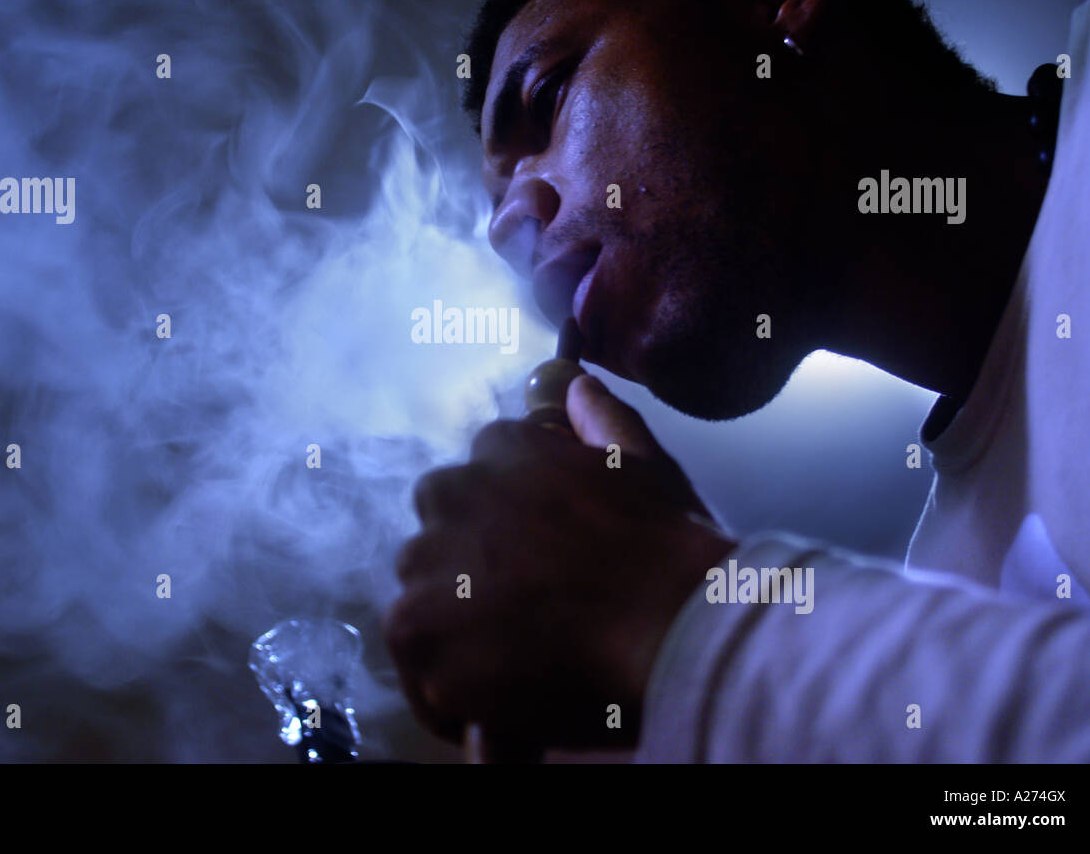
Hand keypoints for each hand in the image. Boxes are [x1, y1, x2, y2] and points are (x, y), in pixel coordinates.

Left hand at [383, 374, 734, 751]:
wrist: (670, 629)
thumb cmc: (665, 549)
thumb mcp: (642, 465)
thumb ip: (601, 420)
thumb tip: (576, 386)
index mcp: (499, 450)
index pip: (473, 482)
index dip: (503, 528)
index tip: (535, 561)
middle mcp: (449, 497)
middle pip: (435, 539)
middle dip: (467, 575)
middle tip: (526, 614)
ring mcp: (427, 570)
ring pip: (419, 604)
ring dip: (456, 631)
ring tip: (515, 663)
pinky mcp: (420, 641)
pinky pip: (421, 672)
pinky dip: (451, 691)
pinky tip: (497, 703)